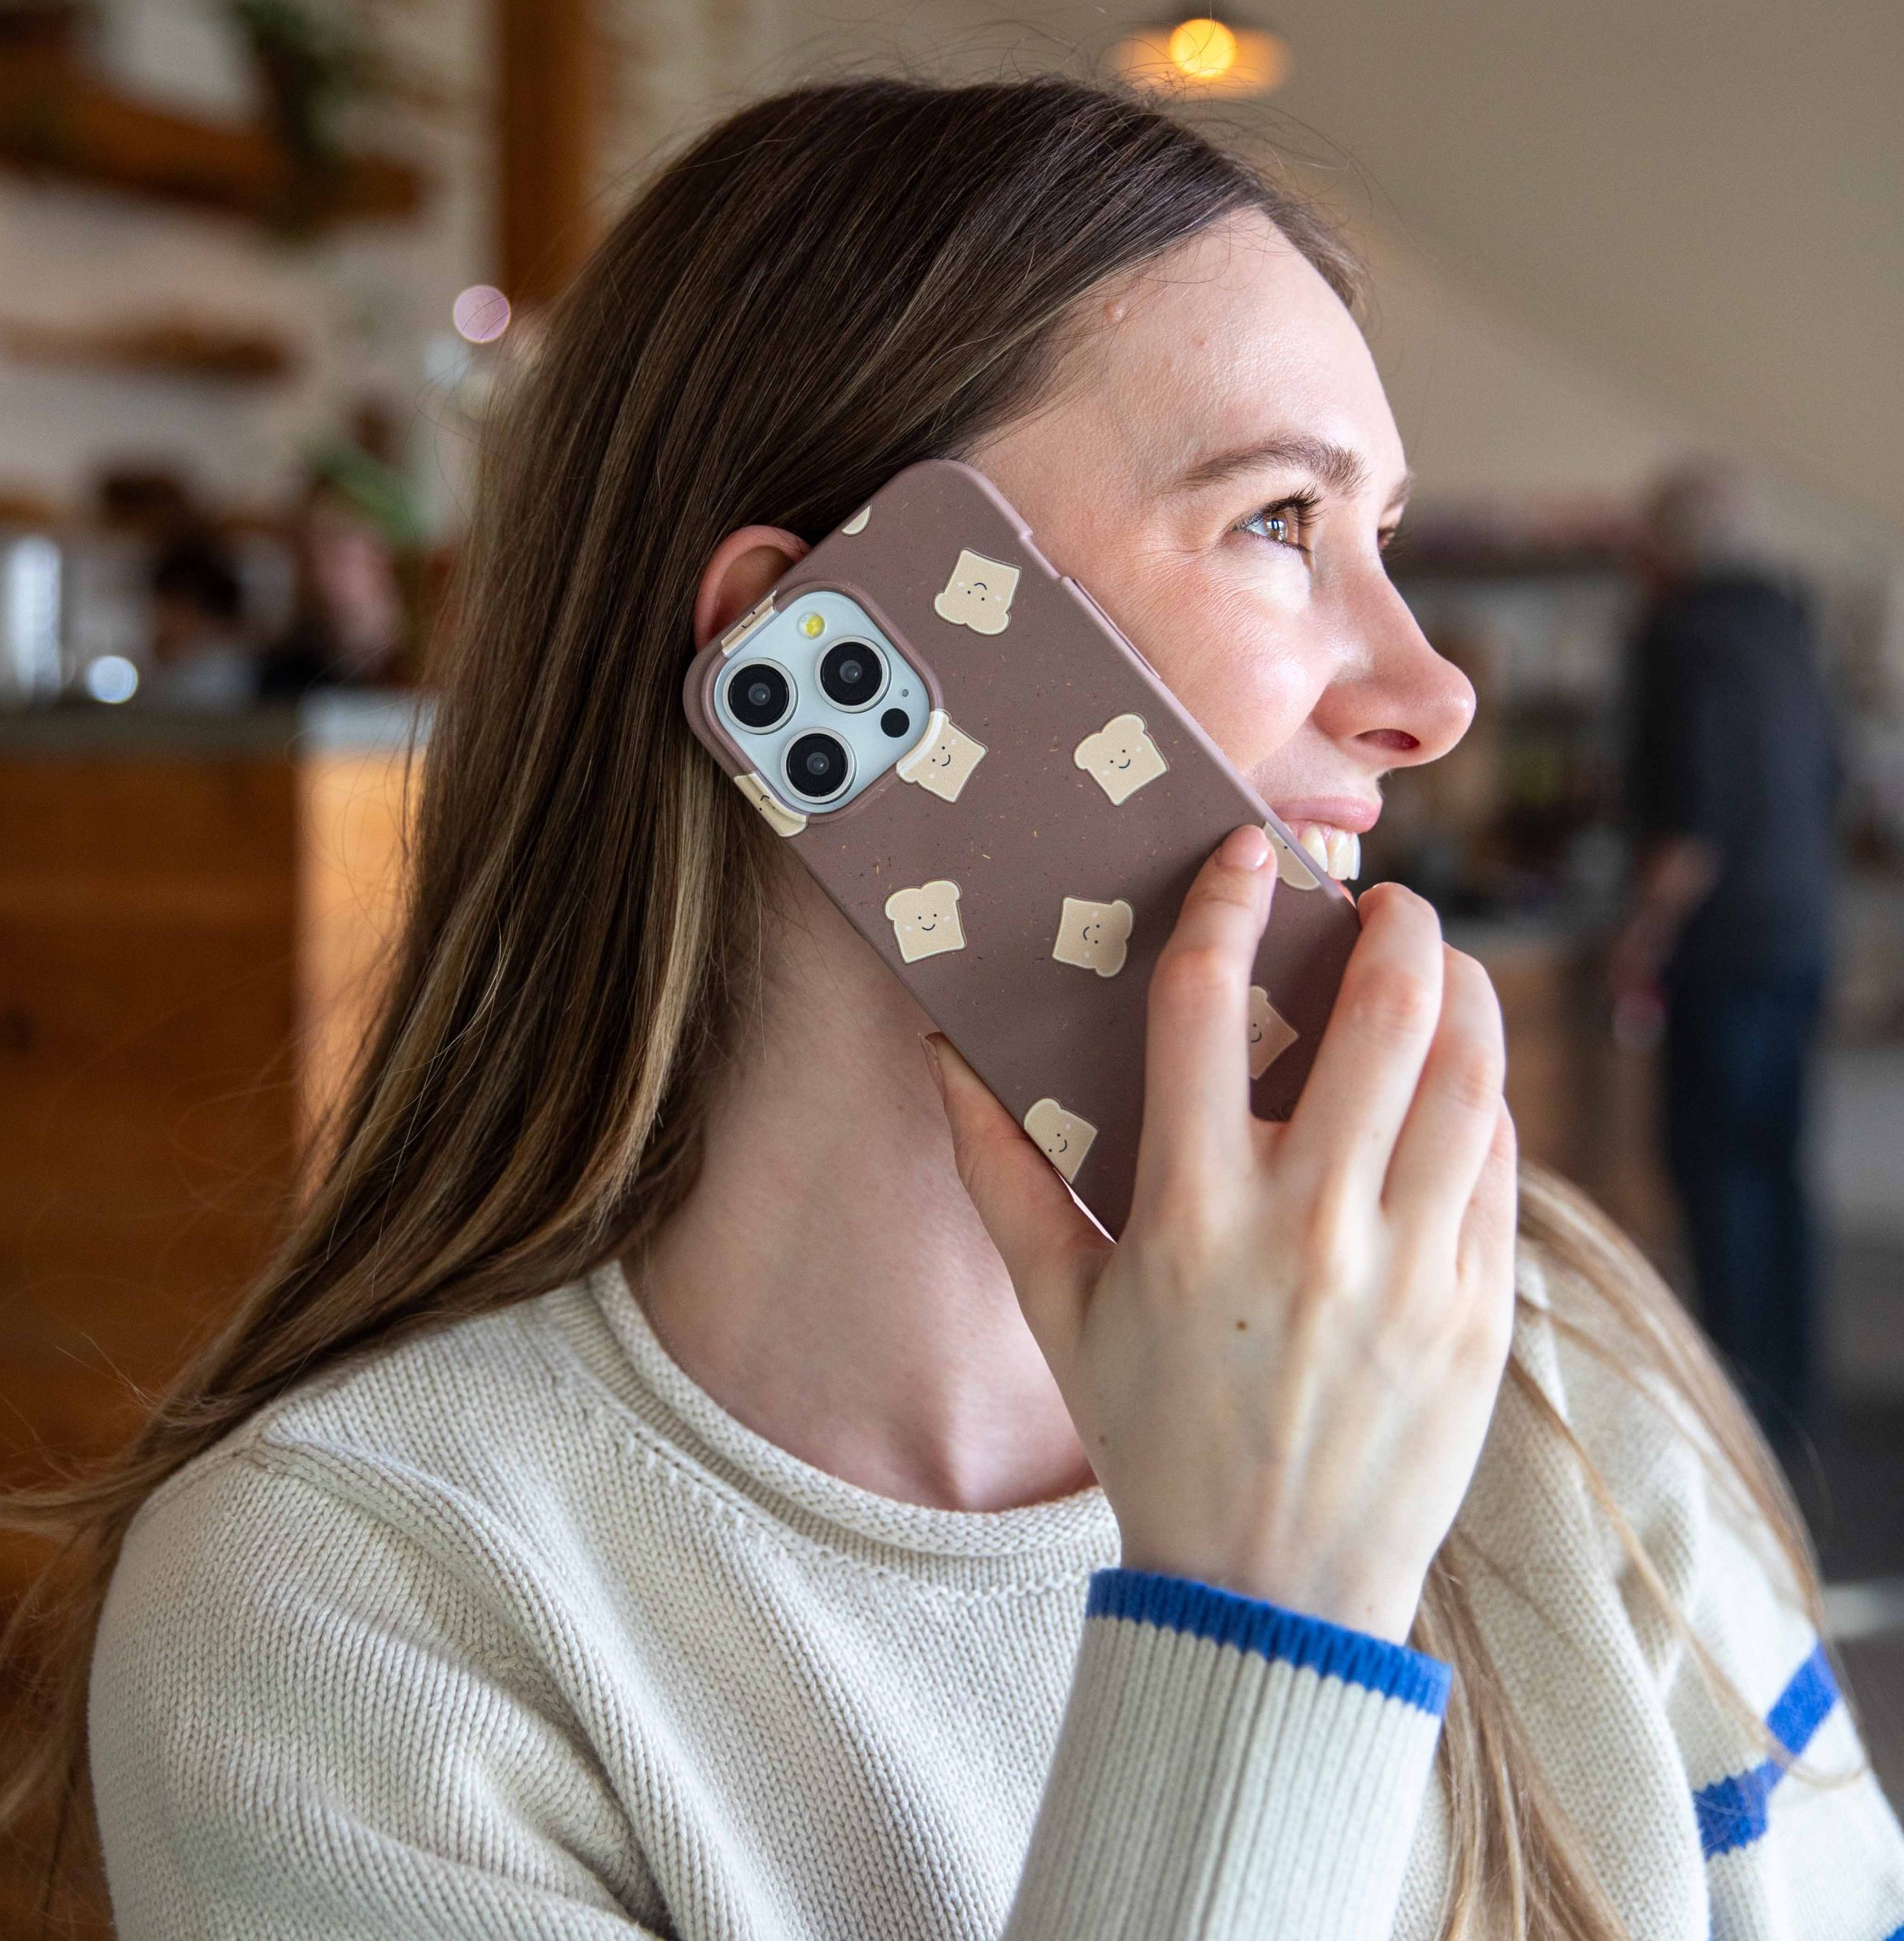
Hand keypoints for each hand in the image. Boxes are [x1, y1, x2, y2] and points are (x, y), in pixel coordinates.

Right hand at [926, 825, 1516, 1642]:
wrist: (1271, 1589)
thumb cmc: (1153, 1437)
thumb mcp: (1059, 1311)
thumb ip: (999, 1175)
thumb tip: (944, 1056)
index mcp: (1191, 1215)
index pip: (1206, 1009)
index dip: (1227, 906)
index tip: (1250, 852)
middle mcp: (1308, 1227)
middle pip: (1379, 1018)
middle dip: (1395, 926)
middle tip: (1386, 898)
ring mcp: (1408, 1268)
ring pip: (1466, 1078)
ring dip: (1464, 993)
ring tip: (1442, 964)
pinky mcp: (1476, 1309)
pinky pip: (1497, 1165)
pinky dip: (1487, 1097)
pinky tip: (1463, 1078)